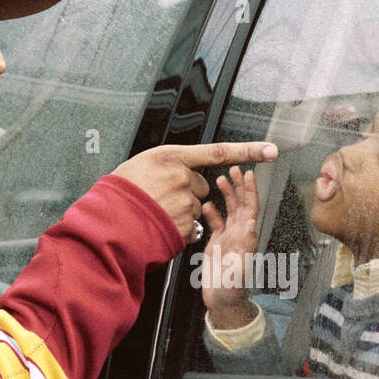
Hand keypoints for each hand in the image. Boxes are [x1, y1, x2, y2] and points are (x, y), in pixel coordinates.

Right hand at [112, 141, 276, 243]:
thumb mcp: (142, 165)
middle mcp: (181, 178)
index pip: (217, 152)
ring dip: (181, 211)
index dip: (247, 151)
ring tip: (157, 212)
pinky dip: (179, 228)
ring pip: (195, 207)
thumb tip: (184, 170)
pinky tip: (160, 224)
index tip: (271, 150)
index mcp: (170, 157)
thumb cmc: (120, 194)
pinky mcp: (184, 225)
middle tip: (161, 196)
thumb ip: (168, 165)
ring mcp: (184, 203)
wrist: (107, 223)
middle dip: (188, 191)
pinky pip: (190, 225)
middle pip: (200, 185)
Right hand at [200, 166, 259, 328]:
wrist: (222, 303)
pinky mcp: (217, 244)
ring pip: (229, 210)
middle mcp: (239, 235)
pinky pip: (216, 223)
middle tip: (233, 168)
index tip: (248, 174)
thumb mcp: (240, 268)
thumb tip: (251, 223)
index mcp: (246, 238)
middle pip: (241, 204)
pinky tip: (207, 203)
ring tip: (220, 178)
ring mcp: (228, 238)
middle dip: (238, 186)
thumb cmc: (233, 290)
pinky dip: (212, 212)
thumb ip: (246, 246)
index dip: (250, 191)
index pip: (251, 208)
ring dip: (227, 194)